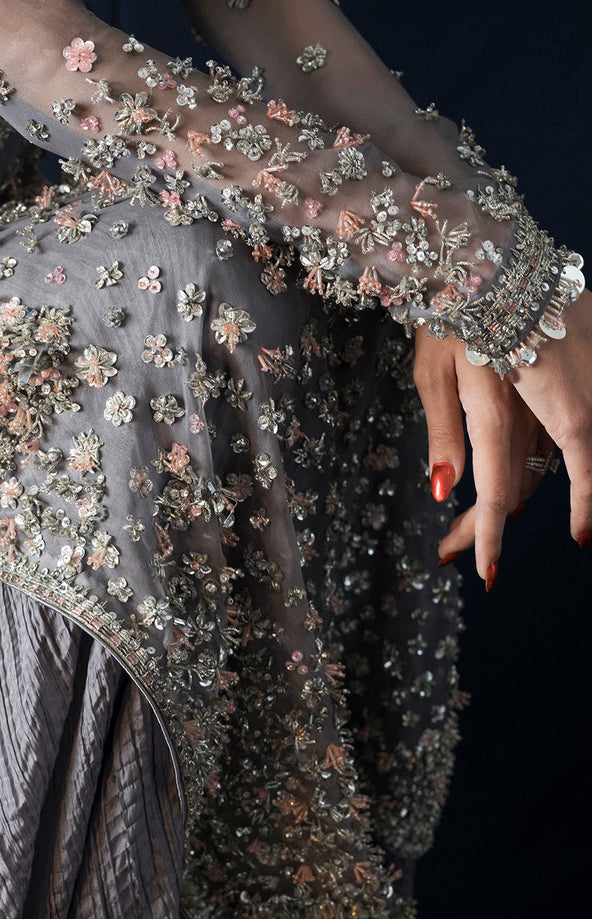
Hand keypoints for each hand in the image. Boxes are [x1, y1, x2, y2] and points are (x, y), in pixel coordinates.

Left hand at [411, 292, 591, 583]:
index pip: (497, 492)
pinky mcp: (570, 394)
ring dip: (505, 506)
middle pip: (517, 490)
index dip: (488, 538)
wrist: (499, 260)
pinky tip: (506, 492)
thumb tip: (444, 493)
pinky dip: (530, 476)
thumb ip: (443, 435)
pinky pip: (555, 449)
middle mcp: (540, 412)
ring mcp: (561, 402)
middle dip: (483, 529)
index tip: (484, 574)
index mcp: (498, 410)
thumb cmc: (450, 314)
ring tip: (464, 531)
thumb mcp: (432, 372)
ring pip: (539, 474)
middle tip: (450, 553)